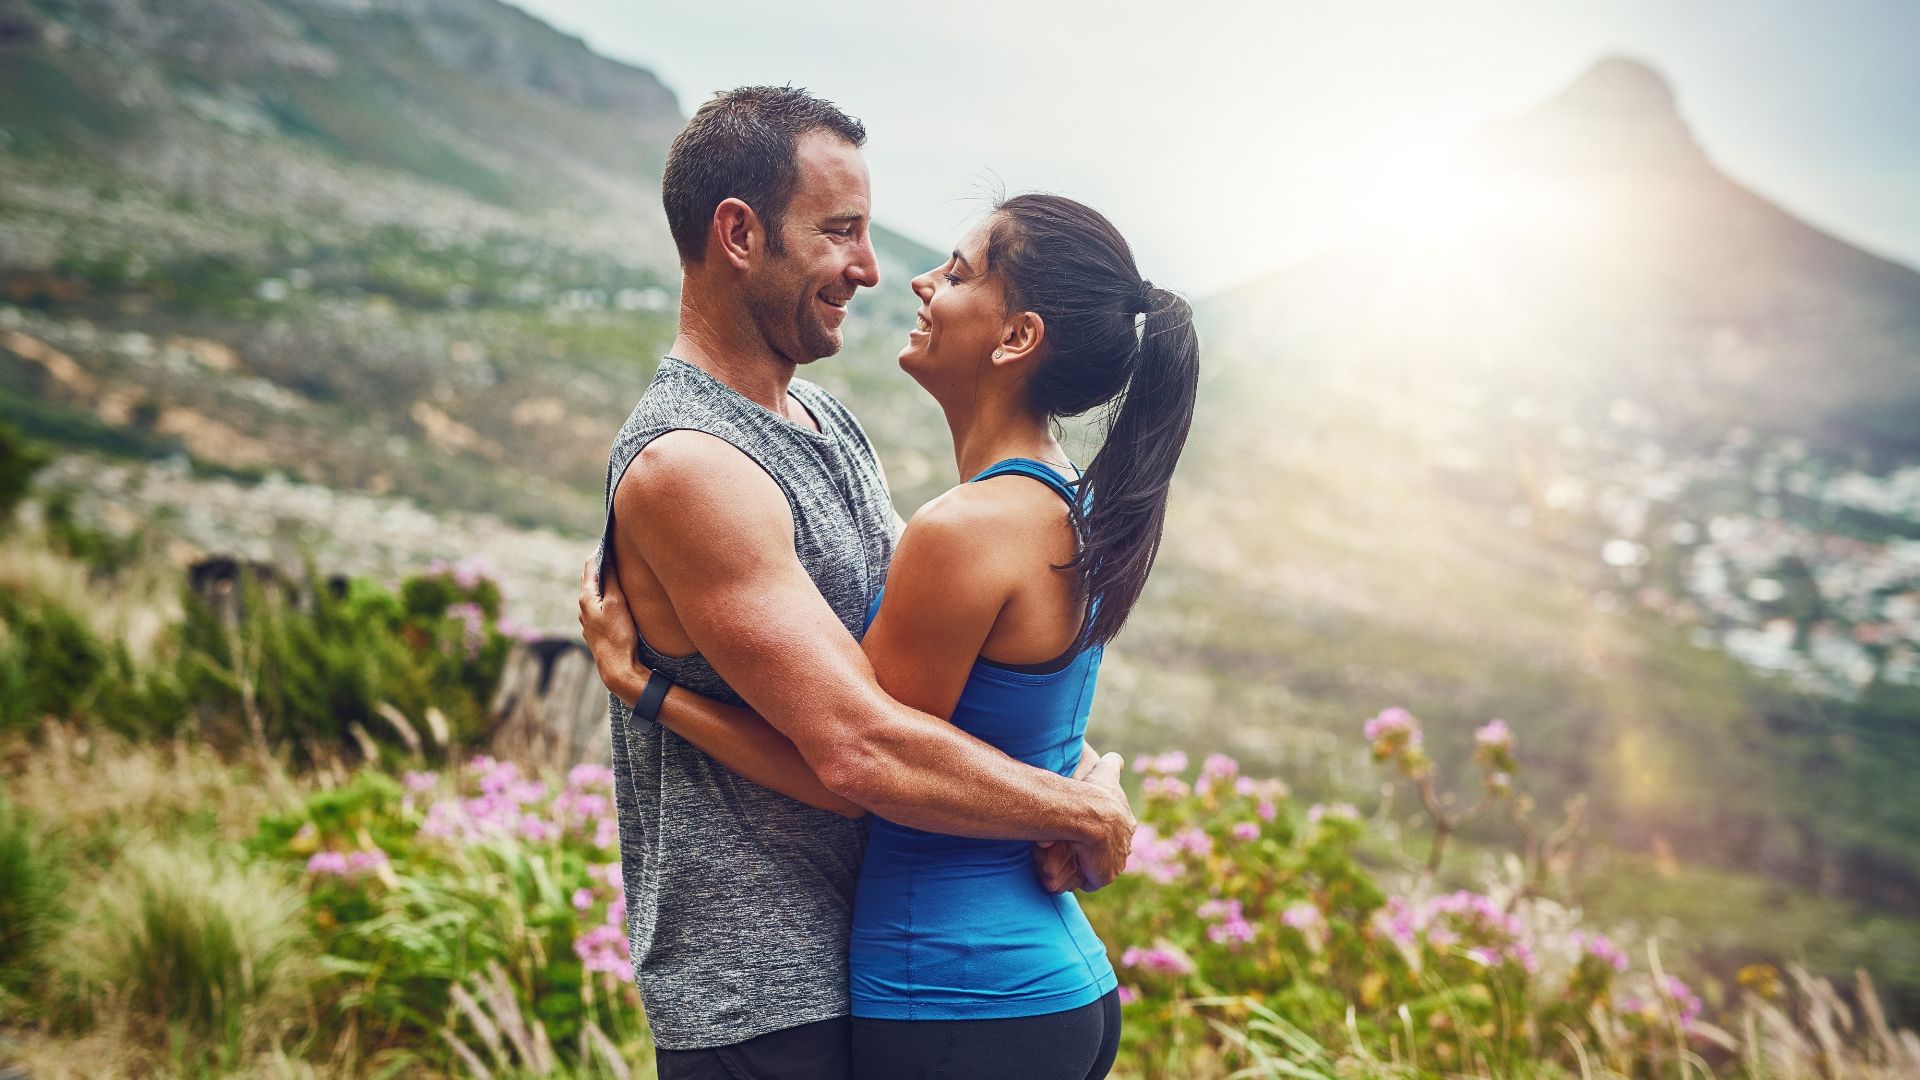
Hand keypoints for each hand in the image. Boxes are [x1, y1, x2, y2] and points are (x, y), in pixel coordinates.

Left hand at [578, 554, 650, 705]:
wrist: (618, 669)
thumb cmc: (619, 636)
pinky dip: (607, 596)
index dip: (601, 550)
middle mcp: (583, 608)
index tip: (612, 539)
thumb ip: (611, 579)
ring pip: (595, 593)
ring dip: (605, 581)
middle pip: (591, 578)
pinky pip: (600, 606)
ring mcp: (588, 620)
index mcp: (585, 598)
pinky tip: (618, 599)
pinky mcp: (596, 630)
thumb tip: (607, 556)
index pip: (590, 565)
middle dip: (603, 564)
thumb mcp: (617, 603)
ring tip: (620, 571)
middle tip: (618, 551)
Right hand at [1068, 752, 1133, 890]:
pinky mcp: (1104, 876)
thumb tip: (1115, 758)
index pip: (1118, 830)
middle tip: (1080, 846)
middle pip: (1112, 850)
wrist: (1092, 815)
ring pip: (1102, 866)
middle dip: (1101, 850)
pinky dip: (1083, 877)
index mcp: (1126, 823)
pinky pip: (1092, 881)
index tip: (1092, 829)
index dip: (1105, 830)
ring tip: (1073, 860)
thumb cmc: (1096, 792)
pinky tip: (1071, 871)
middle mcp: (1125, 845)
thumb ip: (1112, 764)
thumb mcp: (1106, 772)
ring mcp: (1116, 863)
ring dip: (1090, 864)